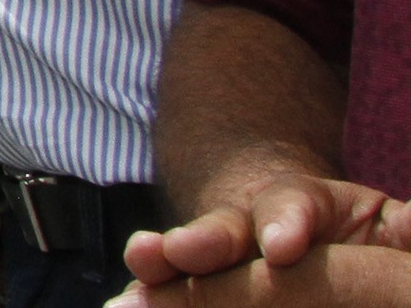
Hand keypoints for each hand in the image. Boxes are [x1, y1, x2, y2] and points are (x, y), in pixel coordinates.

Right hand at [125, 164, 410, 292]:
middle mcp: (247, 229)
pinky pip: (165, 291)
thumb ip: (403, 228)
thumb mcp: (387, 225)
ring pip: (183, 257)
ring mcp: (215, 260)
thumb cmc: (358, 238)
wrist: (296, 240)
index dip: (285, 223)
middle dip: (203, 239)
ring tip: (140, 263)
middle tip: (181, 250)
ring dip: (160, 261)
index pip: (290, 206)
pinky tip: (120, 303)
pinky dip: (147, 294)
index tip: (283, 248)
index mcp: (301, 210)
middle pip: (223, 229)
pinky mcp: (195, 289)